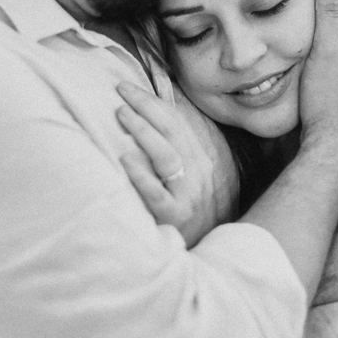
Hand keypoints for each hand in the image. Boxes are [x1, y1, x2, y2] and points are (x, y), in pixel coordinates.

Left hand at [116, 82, 224, 247]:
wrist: (216, 249)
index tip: (128, 88)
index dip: (153, 101)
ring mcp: (189, 194)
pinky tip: (125, 160)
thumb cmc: (200, 202)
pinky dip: (142, 176)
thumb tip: (167, 97)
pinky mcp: (176, 218)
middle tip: (121, 91)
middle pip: (173, 130)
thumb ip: (189, 134)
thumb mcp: (204, 166)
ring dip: (144, 132)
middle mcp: (200, 171)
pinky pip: (158, 195)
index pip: (179, 119)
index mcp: (206, 154)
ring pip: (167, 156)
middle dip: (146, 107)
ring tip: (122, 115)